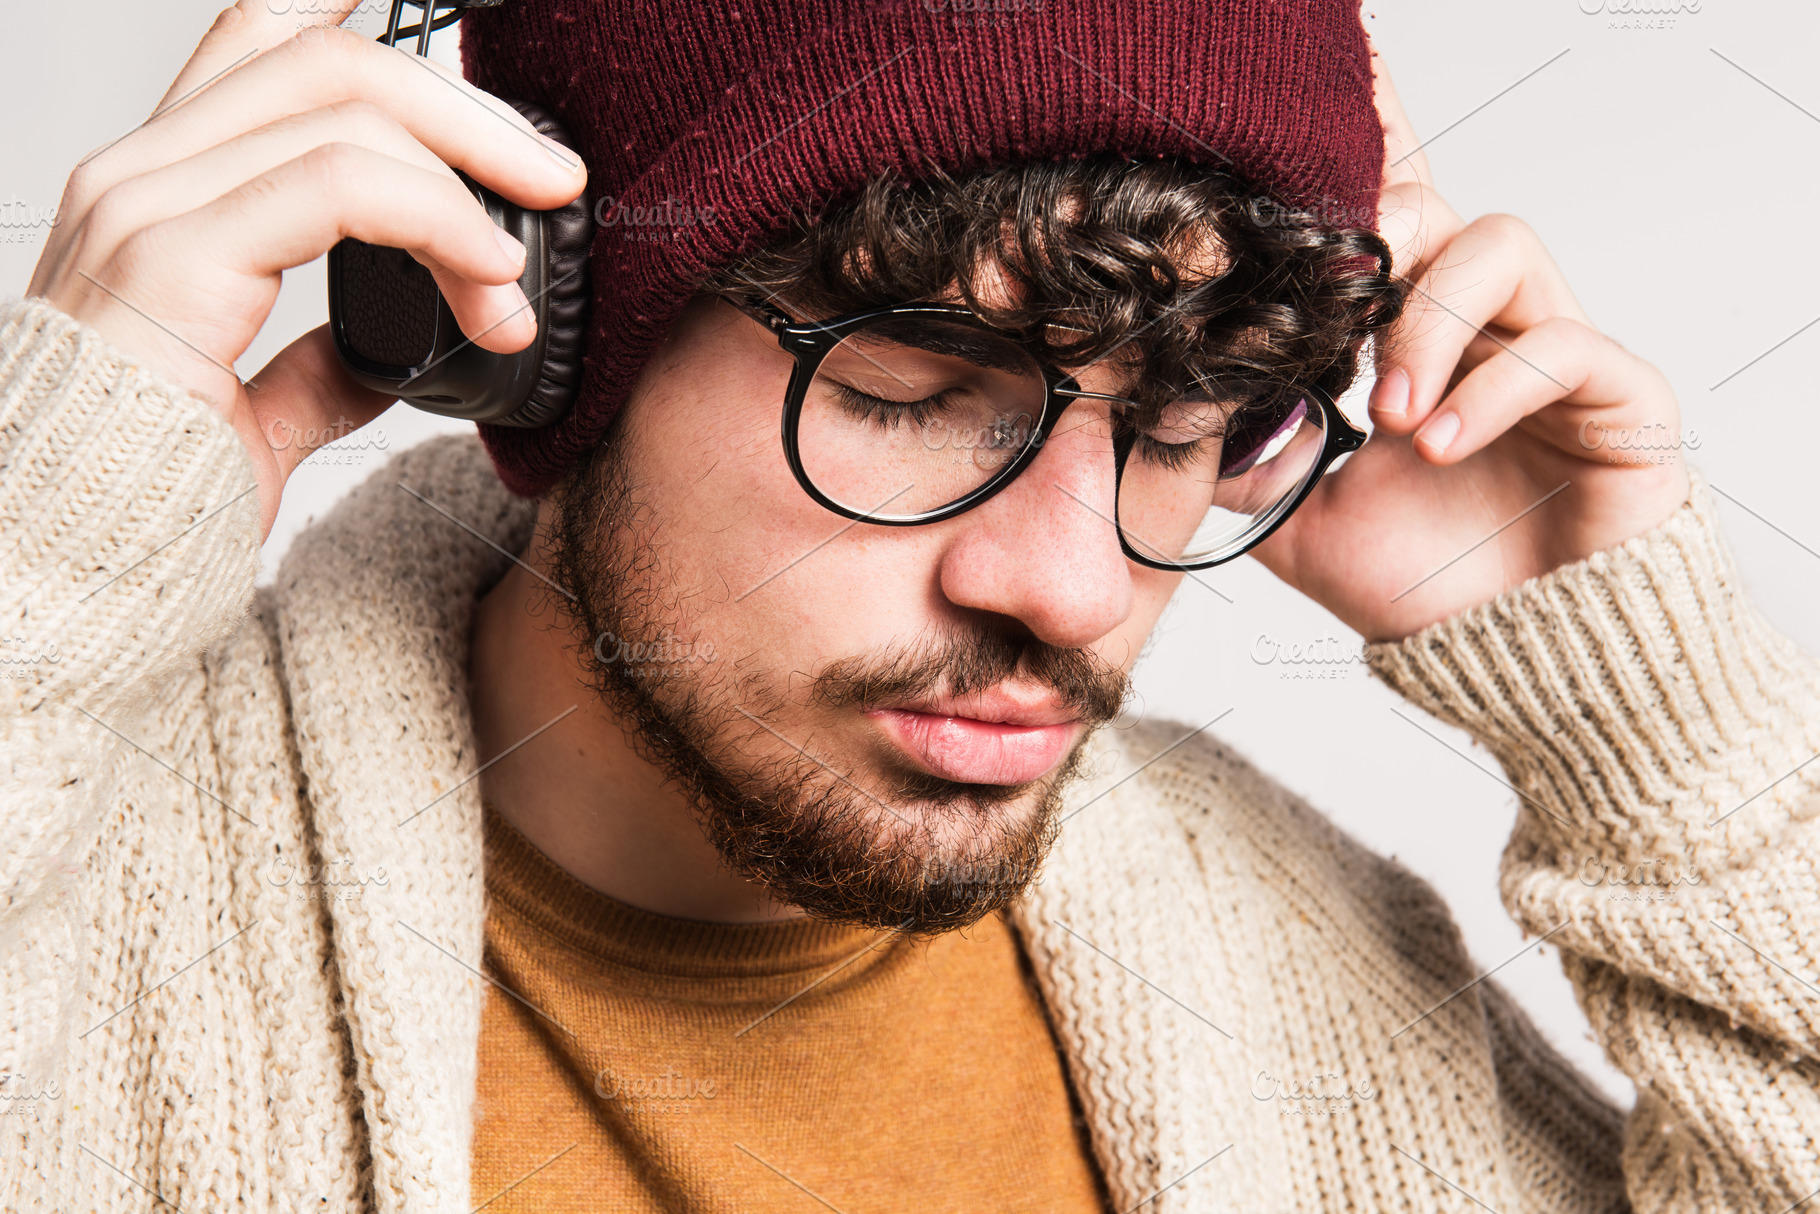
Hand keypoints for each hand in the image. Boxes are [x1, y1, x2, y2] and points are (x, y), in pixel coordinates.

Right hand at [27, 1, 587, 537]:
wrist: (70, 574)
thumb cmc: (143, 494)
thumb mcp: (248, 410)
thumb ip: (312, 365)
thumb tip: (378, 353)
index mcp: (159, 195)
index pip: (257, 48)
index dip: (355, 23)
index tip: (460, 59)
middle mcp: (140, 177)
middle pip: (328, 61)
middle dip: (463, 111)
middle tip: (551, 178)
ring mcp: (146, 206)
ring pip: (344, 105)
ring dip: (469, 177)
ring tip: (519, 268)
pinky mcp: (170, 257)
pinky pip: (340, 184)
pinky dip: (438, 220)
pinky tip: (485, 279)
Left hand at [1248, 47, 1690, 642]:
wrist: (1514, 666)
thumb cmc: (1430, 586)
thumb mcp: (1304, 526)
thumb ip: (1247, 468)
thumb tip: (1175, 421)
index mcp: (1415, 344)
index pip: (1380, 239)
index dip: (1330, 235)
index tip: (1270, 281)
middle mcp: (1486, 331)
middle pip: (1438, 212)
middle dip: (1377, 252)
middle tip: (1332, 329)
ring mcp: (1556, 355)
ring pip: (1502, 249)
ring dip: (1429, 322)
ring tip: (1392, 416)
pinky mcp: (1624, 396)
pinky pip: (1566, 346)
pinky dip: (1491, 389)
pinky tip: (1440, 447)